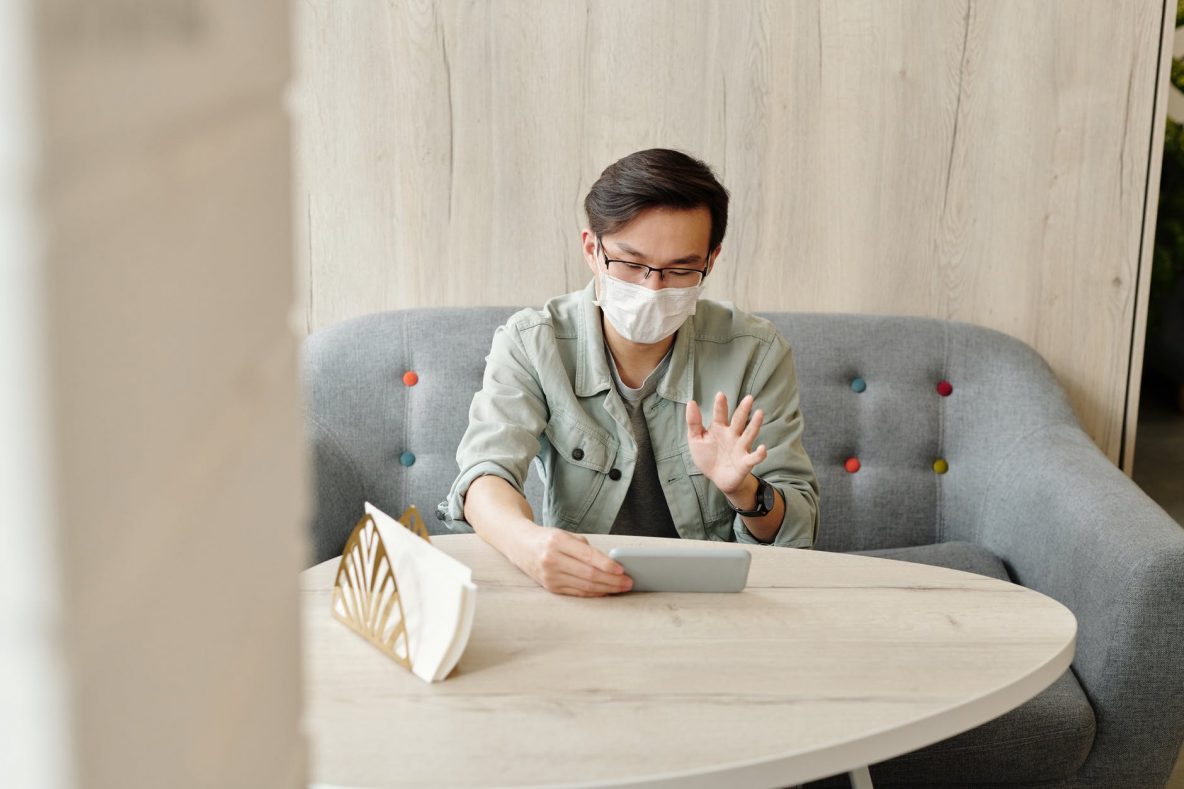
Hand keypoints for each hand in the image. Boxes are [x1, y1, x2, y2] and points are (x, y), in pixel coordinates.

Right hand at [511, 526, 632, 596]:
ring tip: (621, 588)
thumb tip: (610, 564)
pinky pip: (577, 592)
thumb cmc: (548, 539)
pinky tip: (606, 591)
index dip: (607, 564)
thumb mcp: (565, 535)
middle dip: (612, 580)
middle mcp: (552, 560)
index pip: (588, 556)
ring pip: (585, 586)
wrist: (521, 546)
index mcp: (557, 542)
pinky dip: (594, 593)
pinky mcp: (551, 587)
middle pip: (589, 574)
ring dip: (606, 589)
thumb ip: (585, 548)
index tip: (622, 569)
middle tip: (628, 582)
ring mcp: (550, 576)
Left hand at [685, 392, 767, 495]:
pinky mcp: (745, 462)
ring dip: (754, 425)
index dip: (720, 406)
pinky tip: (762, 449)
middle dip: (743, 410)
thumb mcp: (696, 439)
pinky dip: (759, 454)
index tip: (720, 395)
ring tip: (759, 413)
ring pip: (749, 434)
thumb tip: (690, 402)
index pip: (720, 414)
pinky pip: (753, 458)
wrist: (717, 478)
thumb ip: (693, 422)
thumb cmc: (708, 456)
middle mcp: (733, 435)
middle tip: (749, 398)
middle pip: (739, 420)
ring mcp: (740, 448)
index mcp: (720, 428)